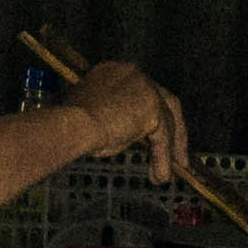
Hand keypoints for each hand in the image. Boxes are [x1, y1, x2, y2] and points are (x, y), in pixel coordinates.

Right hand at [62, 62, 189, 182]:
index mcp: (118, 72)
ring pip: (166, 122)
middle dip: (173, 131)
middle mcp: (135, 75)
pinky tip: (160, 175)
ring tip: (163, 175)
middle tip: (176, 155)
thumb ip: (116, 118)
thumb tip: (128, 134)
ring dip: (168, 151)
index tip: (155, 135)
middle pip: (165, 102)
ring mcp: (146, 89)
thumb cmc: (73, 124)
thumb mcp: (96, 115)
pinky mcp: (153, 109)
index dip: (154, 115)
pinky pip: (162, 138)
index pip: (145, 92)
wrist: (72, 125)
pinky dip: (162, 158)